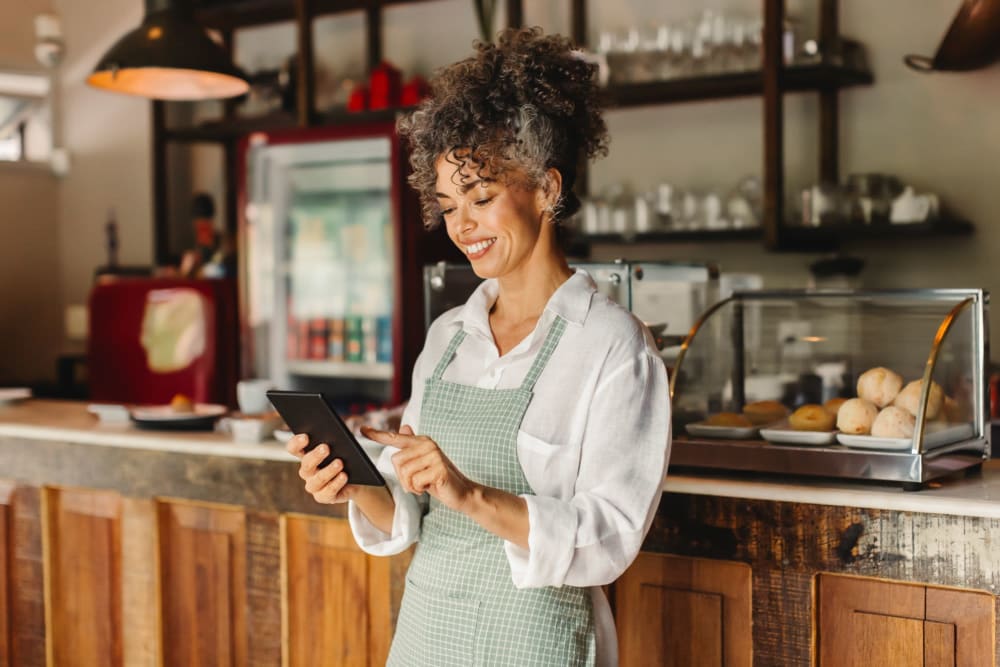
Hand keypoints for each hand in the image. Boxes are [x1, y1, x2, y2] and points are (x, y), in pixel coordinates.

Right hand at [285, 433, 359, 503]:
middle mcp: (307, 471)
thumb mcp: (346, 445)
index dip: (296, 443)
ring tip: (340, 462)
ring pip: (315, 480)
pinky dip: (336, 484)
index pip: (294, 448)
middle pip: (305, 465)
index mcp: (307, 455)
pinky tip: (344, 476)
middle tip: (326, 447)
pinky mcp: (324, 497)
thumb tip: (362, 428)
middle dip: (315, 456)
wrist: (360, 478)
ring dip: (327, 471)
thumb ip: (345, 437)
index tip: (306, 436)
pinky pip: (327, 493)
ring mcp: (314, 486)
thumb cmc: (349, 457)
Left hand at [361, 425, 477, 512]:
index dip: (377, 434)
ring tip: (424, 484)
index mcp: (422, 441)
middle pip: (396, 461)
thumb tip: (404, 426)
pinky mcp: (438, 469)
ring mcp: (434, 456)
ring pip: (404, 473)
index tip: (362, 429)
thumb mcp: (422, 463)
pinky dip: (419, 489)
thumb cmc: (438, 478)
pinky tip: (430, 487)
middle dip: (403, 477)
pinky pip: (415, 482)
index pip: (395, 437)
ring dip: (411, 485)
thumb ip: (412, 447)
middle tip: (418, 481)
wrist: (461, 492)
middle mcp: (427, 445)